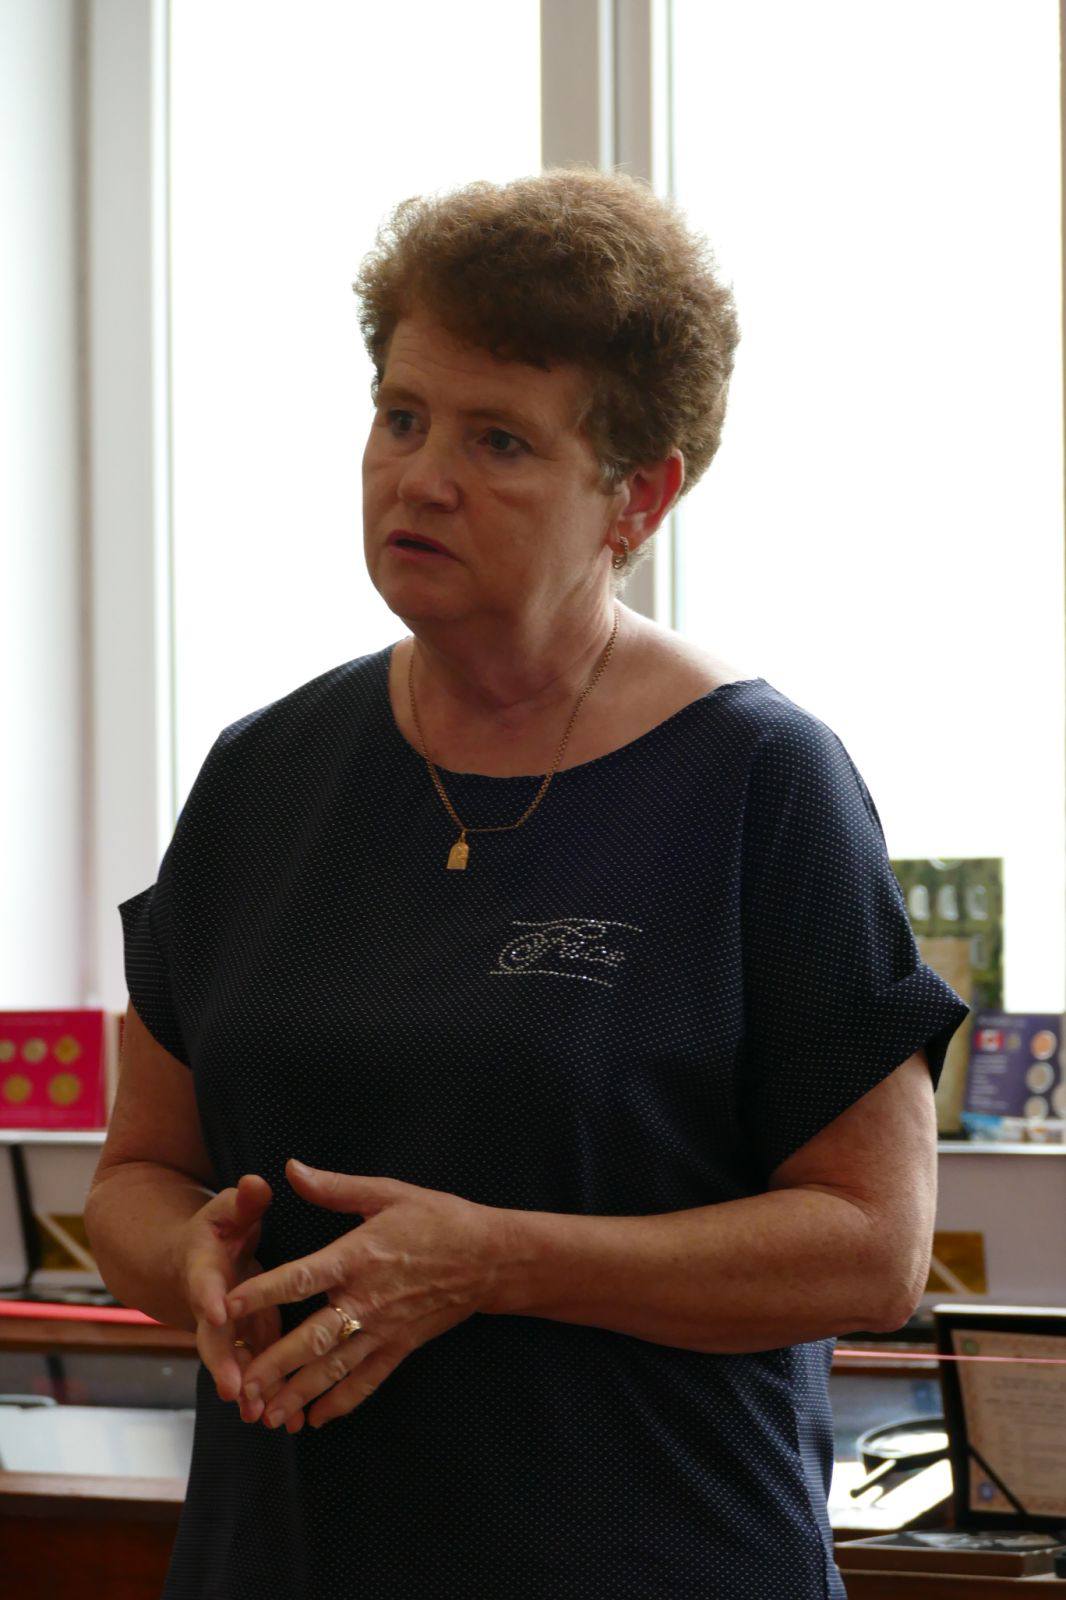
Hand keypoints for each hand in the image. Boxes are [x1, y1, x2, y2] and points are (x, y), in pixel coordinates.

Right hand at [177, 1173, 301, 1429]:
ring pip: (237, 1361)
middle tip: (235, 1390)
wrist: (196, 1256)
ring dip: (249, 1388)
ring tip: (263, 1416)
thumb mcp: (228, 1207)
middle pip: (213, 1336)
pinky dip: (271, 1390)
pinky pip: (259, 1366)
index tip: (217, 1311)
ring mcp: (230, 1326)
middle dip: (224, 1363)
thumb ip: (243, 1200)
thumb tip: (256, 1184)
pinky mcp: (249, 1338)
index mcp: (205, 1264)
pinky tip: (293, 1418)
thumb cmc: (221, 1224)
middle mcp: (213, 1302)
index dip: (208, 1295)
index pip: (203, 1280)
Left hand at [223, 1159, 506, 1432]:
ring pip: (335, 1368)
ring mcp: (385, 1329)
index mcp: (358, 1256)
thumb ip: (334, 1188)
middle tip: (240, 1388)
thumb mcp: (388, 1193)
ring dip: (299, 1393)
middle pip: (313, 1338)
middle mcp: (367, 1299)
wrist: (490, 1257)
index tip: (225, 1307)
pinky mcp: (401, 1347)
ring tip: (267, 1416)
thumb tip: (290, 1169)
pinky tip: (316, 1419)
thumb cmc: (437, 1218)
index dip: (263, 1292)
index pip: (300, 1278)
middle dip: (275, 1366)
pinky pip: (367, 1381)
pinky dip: (341, 1402)